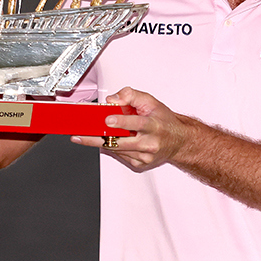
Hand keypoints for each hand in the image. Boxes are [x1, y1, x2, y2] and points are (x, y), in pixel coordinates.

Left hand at [70, 87, 190, 171]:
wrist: (179, 141)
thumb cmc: (164, 121)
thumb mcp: (151, 102)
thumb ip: (131, 95)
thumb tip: (112, 100)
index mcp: (154, 125)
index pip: (137, 124)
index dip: (121, 121)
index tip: (108, 119)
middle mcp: (150, 143)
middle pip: (120, 142)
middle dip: (98, 138)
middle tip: (80, 135)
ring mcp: (145, 156)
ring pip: (116, 150)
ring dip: (100, 142)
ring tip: (86, 136)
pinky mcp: (140, 164)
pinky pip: (120, 156)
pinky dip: (112, 148)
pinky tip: (110, 141)